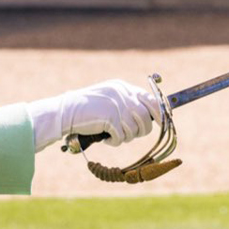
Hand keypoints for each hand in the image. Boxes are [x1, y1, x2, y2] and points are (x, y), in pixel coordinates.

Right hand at [27, 79, 161, 152]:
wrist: (65, 112)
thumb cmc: (86, 109)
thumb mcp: (108, 99)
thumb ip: (126, 103)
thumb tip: (149, 116)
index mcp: (123, 87)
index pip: (151, 99)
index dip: (160, 112)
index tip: (163, 122)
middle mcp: (122, 94)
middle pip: (146, 118)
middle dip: (140, 130)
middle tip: (126, 134)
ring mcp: (117, 105)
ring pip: (135, 130)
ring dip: (125, 136)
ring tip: (112, 134)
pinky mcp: (110, 118)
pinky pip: (121, 137)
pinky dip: (114, 141)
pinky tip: (105, 137)